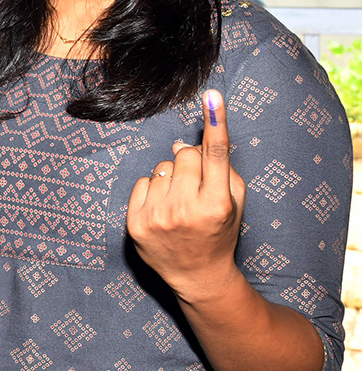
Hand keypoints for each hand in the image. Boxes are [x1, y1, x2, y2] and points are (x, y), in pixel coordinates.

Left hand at [127, 89, 245, 301]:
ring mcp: (158, 217)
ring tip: (179, 203)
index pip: (216, 155)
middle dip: (191, 163)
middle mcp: (187, 210)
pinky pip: (142, 181)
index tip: (211, 95)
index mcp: (217, 205)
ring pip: (161, 167)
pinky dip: (152, 190)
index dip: (215, 122)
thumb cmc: (219, 231)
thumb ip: (219, 169)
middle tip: (197, 186)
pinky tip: (162, 209)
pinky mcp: (135, 223)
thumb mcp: (235, 203)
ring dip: (171, 178)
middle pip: (184, 154)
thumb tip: (181, 143)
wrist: (197, 275)